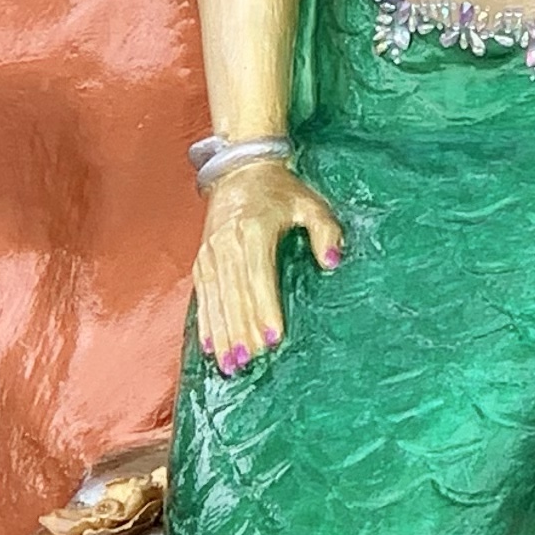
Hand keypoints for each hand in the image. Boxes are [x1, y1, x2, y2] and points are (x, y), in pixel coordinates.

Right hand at [191, 157, 341, 371]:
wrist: (240, 170)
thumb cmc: (280, 190)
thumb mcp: (309, 203)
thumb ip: (325, 230)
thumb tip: (332, 262)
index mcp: (254, 231)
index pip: (259, 278)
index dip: (265, 309)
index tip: (273, 338)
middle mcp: (227, 245)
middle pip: (235, 296)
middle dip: (242, 332)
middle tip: (249, 363)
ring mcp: (210, 253)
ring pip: (216, 301)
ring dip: (222, 334)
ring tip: (230, 365)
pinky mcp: (202, 259)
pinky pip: (202, 296)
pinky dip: (205, 323)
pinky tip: (210, 347)